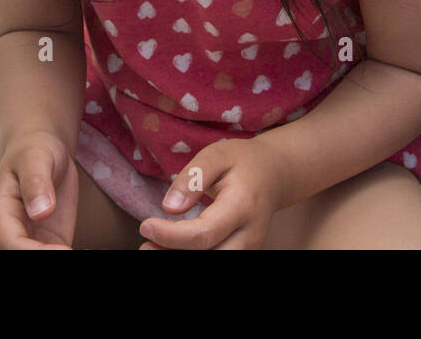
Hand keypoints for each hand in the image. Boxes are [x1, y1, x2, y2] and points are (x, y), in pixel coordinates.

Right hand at [0, 131, 77, 248]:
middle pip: (24, 257)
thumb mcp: (35, 159)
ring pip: (40, 259)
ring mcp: (31, 241)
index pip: (11, 244)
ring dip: (60, 256)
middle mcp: (12, 234)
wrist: (46, 151)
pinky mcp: (51, 243)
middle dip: (47, 258)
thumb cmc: (35, 151)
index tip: (64, 250)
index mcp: (0, 217)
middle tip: (73, 250)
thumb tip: (41, 212)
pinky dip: (70, 253)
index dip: (35, 253)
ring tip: (82, 249)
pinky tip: (87, 249)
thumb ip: (36, 183)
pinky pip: (58, 255)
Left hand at [138, 136, 289, 249]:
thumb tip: (170, 208)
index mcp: (243, 205)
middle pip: (209, 258)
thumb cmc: (242, 162)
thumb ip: (193, 177)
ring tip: (153, 249)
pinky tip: (172, 249)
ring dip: (180, 260)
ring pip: (213, 266)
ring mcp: (249, 249)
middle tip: (144, 247)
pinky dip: (193, 256)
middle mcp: (250, 234)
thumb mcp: (218, 155)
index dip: (170, 236)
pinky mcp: (243, 254)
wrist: (276, 173)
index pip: (204, 234)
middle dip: (173, 257)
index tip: (145, 225)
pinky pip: (217, 261)